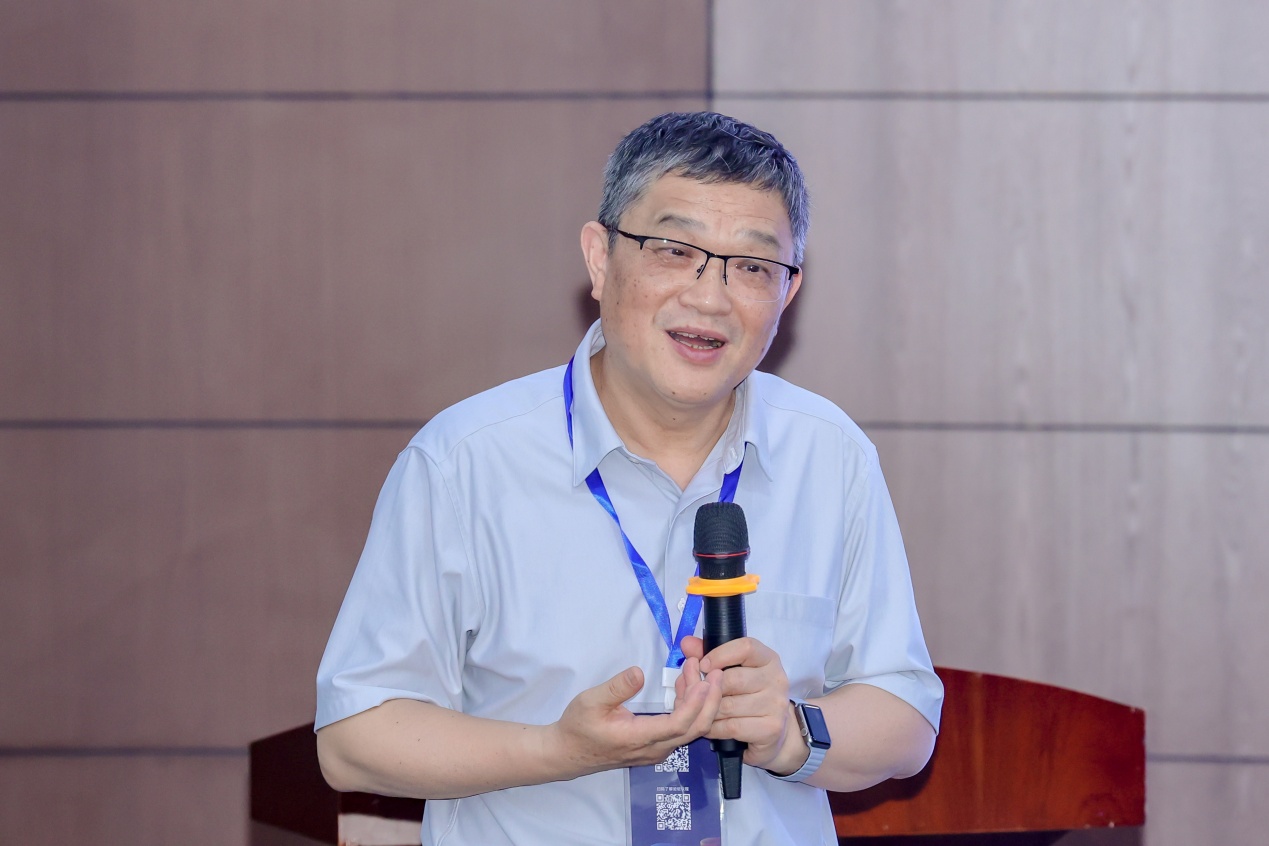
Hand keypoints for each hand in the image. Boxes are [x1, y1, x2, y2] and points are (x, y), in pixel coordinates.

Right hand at [548, 664, 722, 776]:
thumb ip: (617, 687)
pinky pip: (681, 730)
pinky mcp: (655, 747)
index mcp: (639, 738)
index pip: (679, 724)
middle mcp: (654, 749)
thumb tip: (639, 672)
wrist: (567, 753)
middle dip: (708, 699)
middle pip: (695, 729)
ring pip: (690, 729)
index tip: (702, 679)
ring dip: (698, 701)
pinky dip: (689, 707)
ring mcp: (656, 750)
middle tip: (711, 671)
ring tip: (693, 671)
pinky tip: (682, 687)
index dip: (695, 703)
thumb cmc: (577, 727)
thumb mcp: (590, 701)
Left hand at [679, 635, 798, 770]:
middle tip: (696, 694)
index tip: (703, 665)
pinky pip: (731, 727)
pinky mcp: (771, 728)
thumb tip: (687, 644)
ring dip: (708, 711)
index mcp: (768, 658)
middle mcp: (776, 679)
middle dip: (708, 688)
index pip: (745, 648)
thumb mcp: (731, 670)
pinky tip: (710, 726)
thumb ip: (709, 655)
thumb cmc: (747, 694)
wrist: (771, 732)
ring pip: (728, 706)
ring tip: (700, 711)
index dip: (719, 654)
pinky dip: (714, 728)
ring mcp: (776, 705)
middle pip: (733, 679)